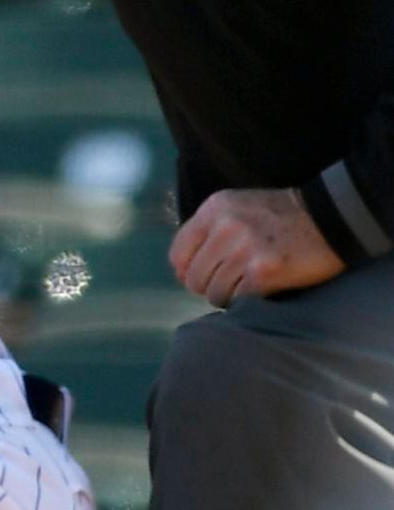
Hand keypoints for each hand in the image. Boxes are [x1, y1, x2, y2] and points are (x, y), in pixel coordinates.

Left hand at [170, 186, 344, 306]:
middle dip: (208, 286)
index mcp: (213, 209)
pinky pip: (237, 299)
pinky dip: (244, 301)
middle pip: (194, 277)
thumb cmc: (281, 215)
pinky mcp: (263, 272)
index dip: (185, 271)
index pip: (178, 253)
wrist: (331, 218)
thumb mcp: (237, 207)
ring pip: (213, 293)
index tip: (200, 276)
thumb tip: (182, 270)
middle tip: (227, 284)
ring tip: (244, 287)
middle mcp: (224, 228)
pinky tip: (258, 291)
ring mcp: (243, 251)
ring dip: (227, 297)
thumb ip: (208, 231)